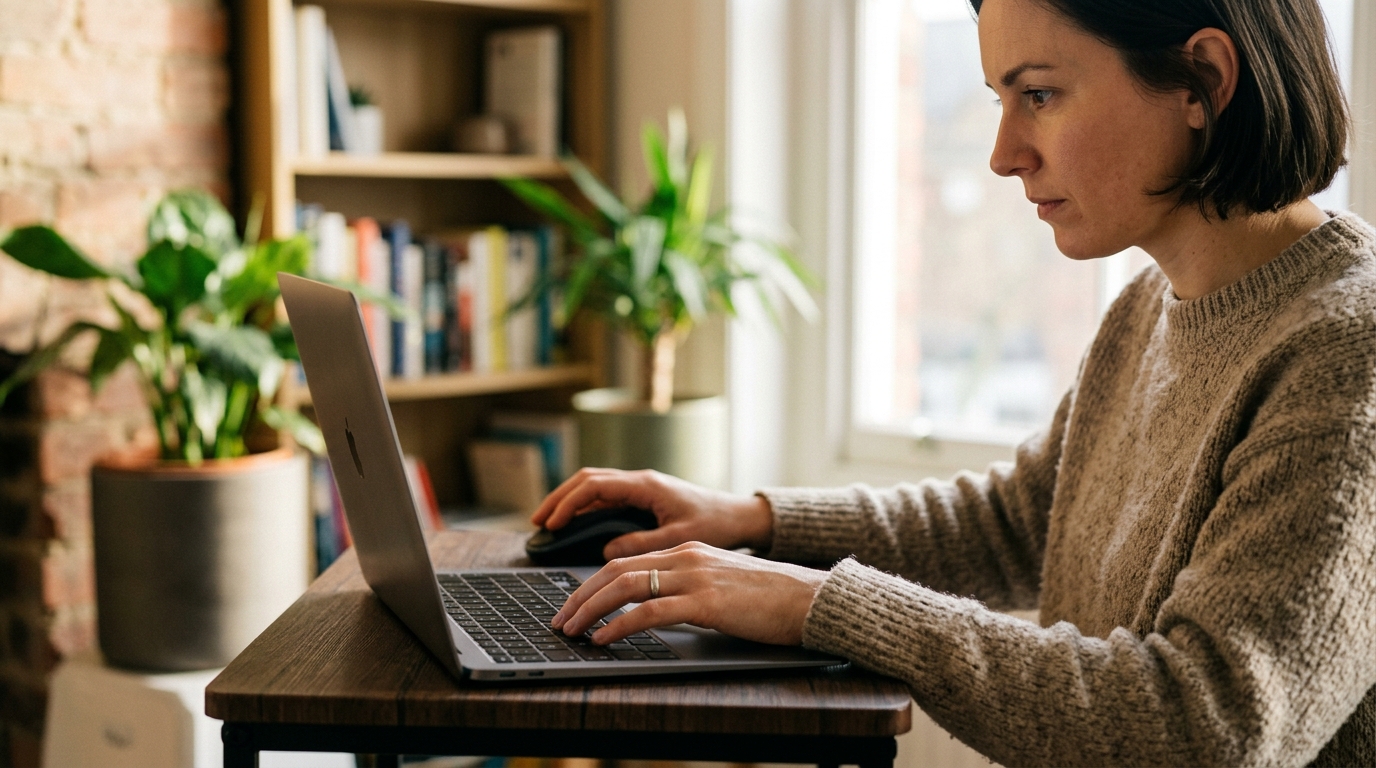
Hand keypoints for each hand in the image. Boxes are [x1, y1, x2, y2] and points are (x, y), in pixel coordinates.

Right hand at [530, 468, 773, 558]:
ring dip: (569, 502)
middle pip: (587, 481)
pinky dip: (585, 509)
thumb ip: (643, 544)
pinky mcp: (643, 499)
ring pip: (594, 487)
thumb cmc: (716, 524)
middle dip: (559, 499)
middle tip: (537, 522)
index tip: (551, 524)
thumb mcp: (680, 538)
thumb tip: (608, 551)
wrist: (738, 516)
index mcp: (647, 485)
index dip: (569, 503)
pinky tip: (574, 526)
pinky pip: (606, 498)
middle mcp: (640, 482)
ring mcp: (640, 488)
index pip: (596, 486)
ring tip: (547, 524)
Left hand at [551, 542, 827, 645]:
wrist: (808, 598)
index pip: (626, 562)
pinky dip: (619, 625)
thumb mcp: (720, 584)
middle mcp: (686, 556)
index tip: (573, 605)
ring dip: (591, 610)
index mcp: (687, 550)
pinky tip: (604, 639)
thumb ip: (687, 588)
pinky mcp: (706, 601)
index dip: (592, 584)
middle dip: (580, 596)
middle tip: (561, 620)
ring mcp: (695, 576)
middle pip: (616, 571)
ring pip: (626, 587)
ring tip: (573, 630)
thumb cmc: (769, 598)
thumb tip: (653, 608)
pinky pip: (649, 611)